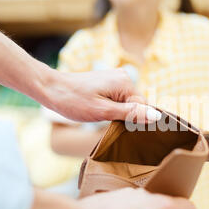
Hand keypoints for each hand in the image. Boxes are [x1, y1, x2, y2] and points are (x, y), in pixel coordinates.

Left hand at [44, 68, 160, 122]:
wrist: (51, 89)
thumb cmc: (74, 101)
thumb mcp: (104, 111)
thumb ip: (131, 114)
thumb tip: (157, 117)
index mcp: (125, 83)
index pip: (143, 107)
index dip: (137, 121)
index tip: (125, 130)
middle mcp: (123, 77)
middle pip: (136, 104)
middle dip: (127, 117)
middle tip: (109, 124)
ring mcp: (115, 78)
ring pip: (128, 103)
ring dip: (120, 113)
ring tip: (103, 117)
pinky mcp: (108, 82)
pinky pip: (119, 98)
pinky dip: (114, 108)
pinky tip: (102, 112)